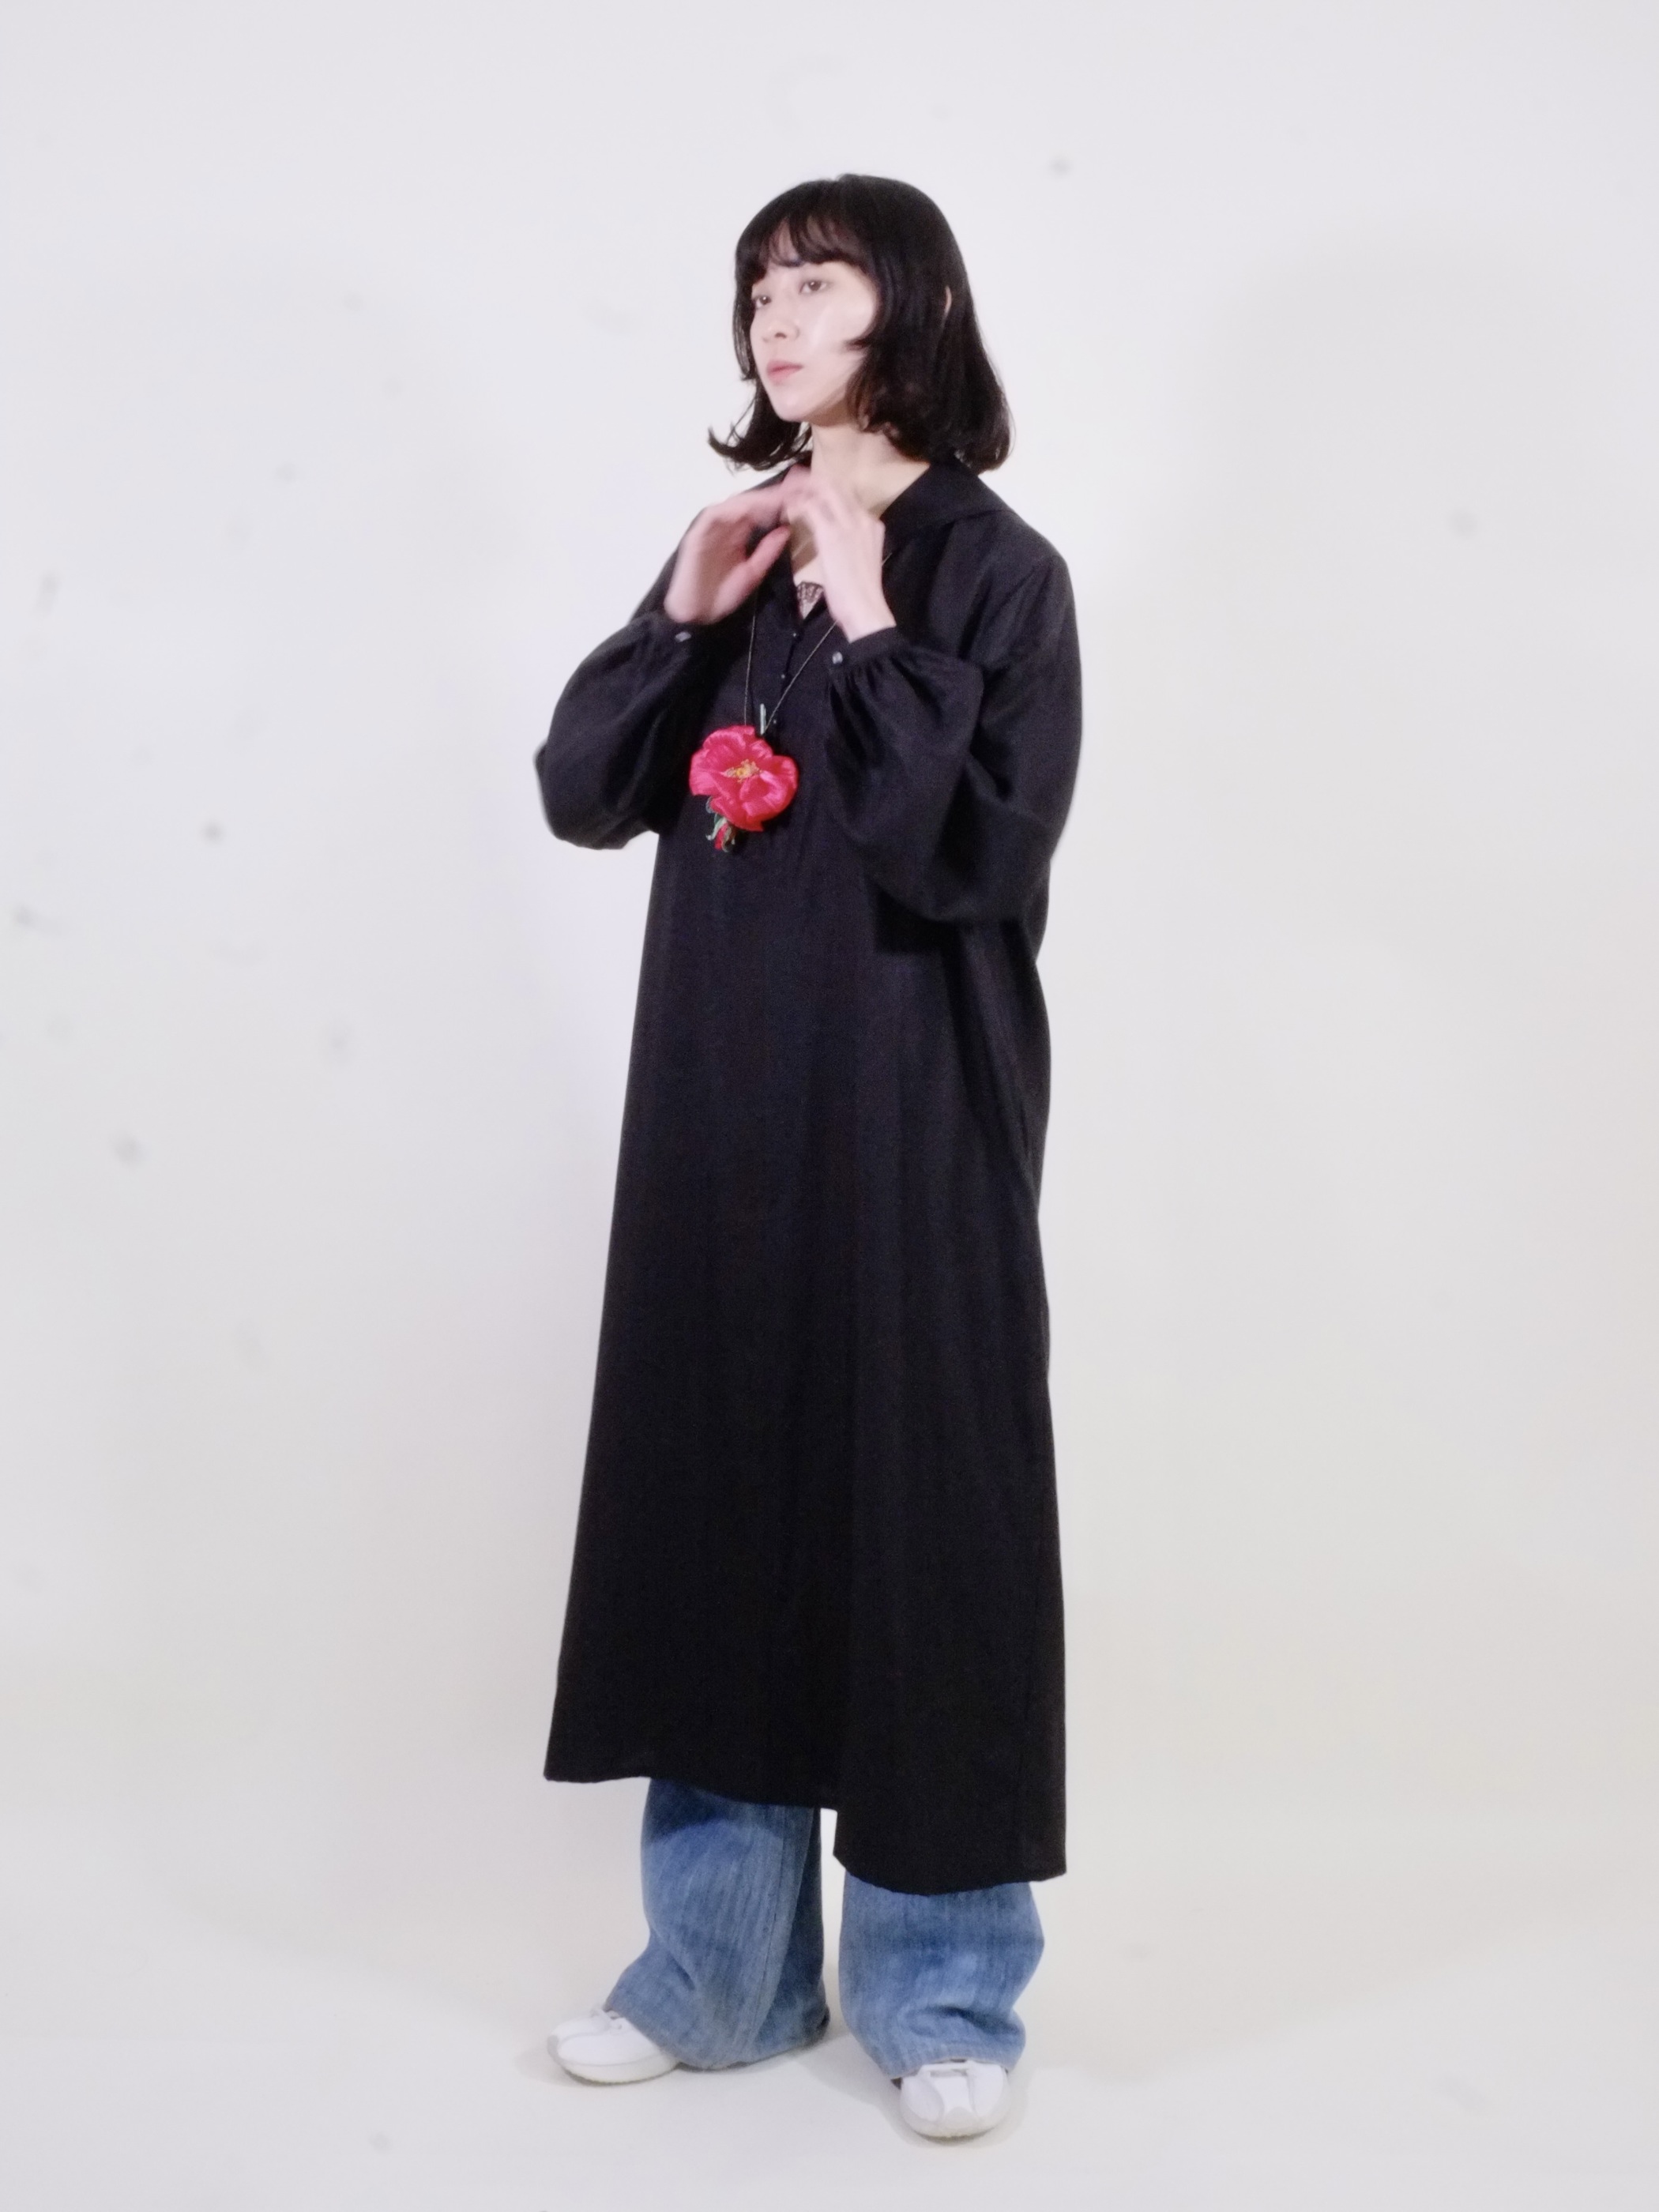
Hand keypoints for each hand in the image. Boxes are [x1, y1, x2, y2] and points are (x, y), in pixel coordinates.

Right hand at [663, 486, 791, 624]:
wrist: (696, 615)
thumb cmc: (721, 596)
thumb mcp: (753, 573)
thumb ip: (768, 551)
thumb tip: (787, 529)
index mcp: (738, 533)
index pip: (760, 511)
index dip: (780, 502)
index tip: (803, 496)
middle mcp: (725, 525)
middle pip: (750, 502)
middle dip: (772, 494)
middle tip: (795, 488)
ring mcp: (711, 527)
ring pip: (735, 504)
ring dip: (757, 499)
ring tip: (778, 498)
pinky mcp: (698, 533)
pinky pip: (716, 514)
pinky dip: (734, 509)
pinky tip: (753, 509)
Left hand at [778, 468, 895, 641]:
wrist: (866, 610)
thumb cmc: (861, 596)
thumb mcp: (862, 562)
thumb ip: (854, 546)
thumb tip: (839, 541)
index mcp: (872, 526)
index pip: (849, 496)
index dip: (828, 489)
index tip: (811, 490)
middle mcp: (863, 519)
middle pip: (838, 486)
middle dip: (814, 481)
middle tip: (794, 482)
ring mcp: (849, 524)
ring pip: (825, 491)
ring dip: (804, 488)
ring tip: (787, 490)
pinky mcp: (832, 534)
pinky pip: (811, 508)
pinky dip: (798, 504)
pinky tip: (787, 508)